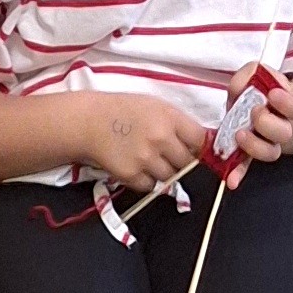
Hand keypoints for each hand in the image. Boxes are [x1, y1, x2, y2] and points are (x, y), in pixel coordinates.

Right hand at [85, 92, 210, 191]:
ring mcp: (146, 158)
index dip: (198, 147)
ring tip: (149, 159)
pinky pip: (150, 186)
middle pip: (187, 163)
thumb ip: (178, 124)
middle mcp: (161, 138)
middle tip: (167, 155)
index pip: (200, 141)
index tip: (192, 149)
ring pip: (170, 177)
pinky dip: (146, 180)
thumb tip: (202, 144)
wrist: (90, 122)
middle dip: (181, 161)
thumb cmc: (124, 111)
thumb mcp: (156, 106)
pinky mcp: (131, 174)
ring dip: (163, 172)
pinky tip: (137, 166)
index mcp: (170, 117)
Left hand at [234, 69, 292, 166]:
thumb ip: (249, 74)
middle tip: (255, 112)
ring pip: (270, 152)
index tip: (273, 94)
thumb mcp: (255, 76)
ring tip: (240, 134)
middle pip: (283, 132)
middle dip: (267, 122)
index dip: (286, 102)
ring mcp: (266, 144)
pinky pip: (246, 166)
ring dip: (254, 145)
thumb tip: (244, 84)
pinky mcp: (249, 154)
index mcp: (287, 108)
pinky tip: (232, 180)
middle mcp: (280, 129)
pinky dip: (239, 173)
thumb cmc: (259, 94)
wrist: (263, 112)